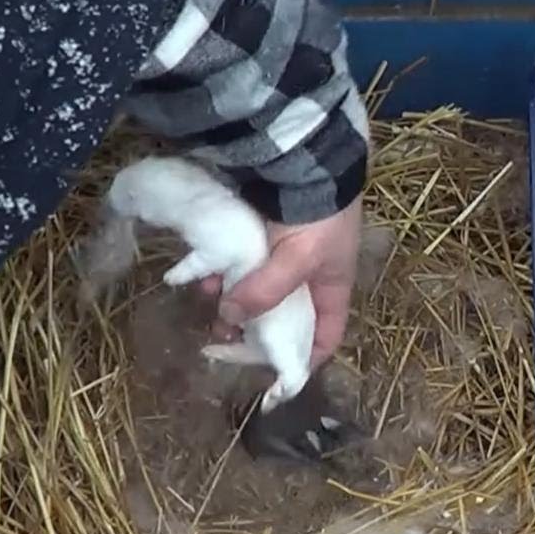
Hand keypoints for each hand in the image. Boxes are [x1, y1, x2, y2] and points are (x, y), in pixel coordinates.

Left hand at [199, 198, 361, 368]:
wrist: (307, 157)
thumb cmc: (319, 216)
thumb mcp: (299, 259)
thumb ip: (266, 291)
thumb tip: (229, 319)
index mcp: (330, 289)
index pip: (324, 338)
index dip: (304, 359)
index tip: (275, 375)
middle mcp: (308, 278)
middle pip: (280, 319)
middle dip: (251, 330)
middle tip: (221, 336)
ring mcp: (282, 257)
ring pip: (254, 292)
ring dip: (230, 300)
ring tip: (206, 299)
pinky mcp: (259, 237)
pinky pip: (239, 266)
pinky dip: (222, 273)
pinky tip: (203, 273)